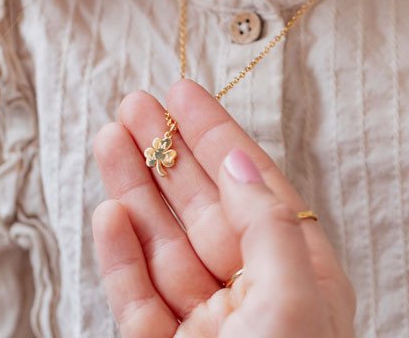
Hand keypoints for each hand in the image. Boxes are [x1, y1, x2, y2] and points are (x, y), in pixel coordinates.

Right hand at [93, 79, 354, 336]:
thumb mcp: (293, 303)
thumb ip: (266, 226)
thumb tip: (236, 162)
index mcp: (299, 280)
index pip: (253, 187)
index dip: (216, 135)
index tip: (183, 93)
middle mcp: (250, 296)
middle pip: (200, 207)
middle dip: (167, 153)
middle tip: (134, 105)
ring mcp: (204, 326)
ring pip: (161, 244)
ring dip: (134, 190)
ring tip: (109, 140)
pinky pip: (135, 295)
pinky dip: (119, 254)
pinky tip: (109, 211)